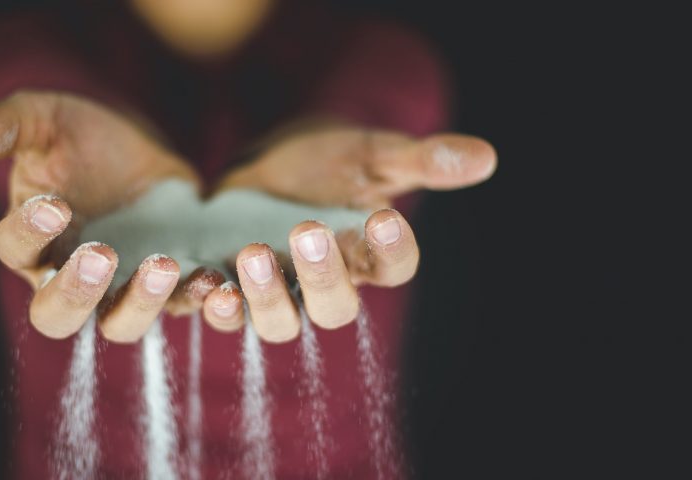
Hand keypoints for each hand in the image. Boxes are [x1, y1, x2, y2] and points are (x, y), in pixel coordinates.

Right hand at [0, 90, 219, 341]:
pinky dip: (195, 297)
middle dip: (75, 293)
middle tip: (100, 255)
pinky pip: (179, 307)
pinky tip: (212, 278)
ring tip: (164, 265)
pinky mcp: (168, 289)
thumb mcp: (47, 118)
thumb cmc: (80, 139)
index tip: (55, 203)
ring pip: (120, 324)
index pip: (15, 250)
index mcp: (31, 241)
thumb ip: (11, 122)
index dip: (29, 232)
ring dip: (141, 303)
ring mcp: (119, 290)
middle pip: (56, 316)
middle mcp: (68, 279)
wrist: (142, 152)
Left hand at [210, 126, 495, 341]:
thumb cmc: (329, 161)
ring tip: (250, 255)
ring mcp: (277, 291)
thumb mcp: (371, 152)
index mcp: (369, 255)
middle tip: (308, 231)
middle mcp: (326, 285)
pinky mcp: (231, 287)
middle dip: (323, 276)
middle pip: (335, 308)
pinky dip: (213, 302)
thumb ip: (420, 160)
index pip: (394, 267)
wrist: (270, 165)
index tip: (384, 215)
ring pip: (278, 322)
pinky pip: (225, 311)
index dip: (392, 250)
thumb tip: (485, 157)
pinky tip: (206, 283)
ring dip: (264, 298)